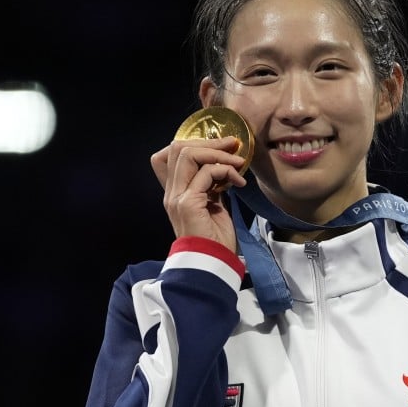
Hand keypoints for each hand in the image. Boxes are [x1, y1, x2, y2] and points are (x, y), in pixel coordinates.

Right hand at [150, 136, 246, 251]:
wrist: (213, 265)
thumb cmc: (216, 239)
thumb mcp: (213, 205)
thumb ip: (211, 185)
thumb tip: (223, 165)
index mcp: (174, 193)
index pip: (168, 156)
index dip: (194, 144)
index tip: (220, 149)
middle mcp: (171, 193)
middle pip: (177, 148)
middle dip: (209, 142)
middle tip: (233, 147)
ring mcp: (177, 198)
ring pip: (188, 154)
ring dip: (218, 153)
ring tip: (238, 164)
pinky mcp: (188, 203)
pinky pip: (206, 172)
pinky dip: (226, 170)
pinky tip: (239, 182)